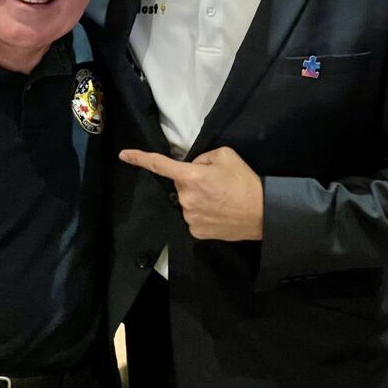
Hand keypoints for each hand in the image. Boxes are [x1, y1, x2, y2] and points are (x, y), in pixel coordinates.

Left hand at [119, 146, 263, 240]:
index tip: (124, 155)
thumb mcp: (225, 155)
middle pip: (180, 184)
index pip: (159, 165)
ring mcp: (190, 217)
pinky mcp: (197, 232)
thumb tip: (193, 166)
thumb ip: (202, 157)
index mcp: (190, 176)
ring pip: (187, 201)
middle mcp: (186, 198)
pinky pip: (194, 217)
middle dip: (192, 181)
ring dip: (198, 198)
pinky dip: (203, 213)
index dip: (140, 158)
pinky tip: (219, 212)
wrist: (264, 213)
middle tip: (216, 184)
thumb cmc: (245, 181)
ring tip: (221, 199)